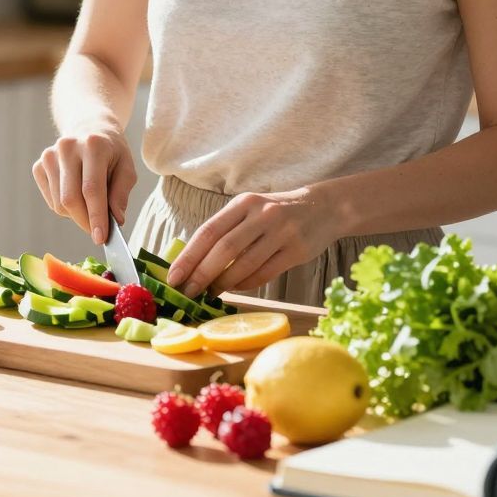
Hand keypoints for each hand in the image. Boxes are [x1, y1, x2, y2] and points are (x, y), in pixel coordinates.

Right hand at [33, 127, 136, 244]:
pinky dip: (65, 208)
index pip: (91, 189)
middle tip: (98, 231)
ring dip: (76, 215)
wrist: (89, 128)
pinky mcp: (38, 166)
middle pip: (71, 199)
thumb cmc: (111, 152)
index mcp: (93, 145)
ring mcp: (49, 156)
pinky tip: (76, 194)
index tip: (100, 238)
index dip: (96, 216)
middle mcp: (67, 147)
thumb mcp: (127, 168)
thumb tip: (116, 220)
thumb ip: (121, 194)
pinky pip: (51, 201)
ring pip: (59, 204)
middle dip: (85, 221)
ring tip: (90, 204)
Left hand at [166, 188, 336, 297]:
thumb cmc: (276, 213)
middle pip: (224, 249)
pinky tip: (235, 288)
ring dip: (223, 283)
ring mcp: (281, 232)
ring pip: (244, 264)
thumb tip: (192, 262)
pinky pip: (264, 273)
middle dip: (202, 274)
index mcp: (243, 203)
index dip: (189, 256)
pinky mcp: (296, 251)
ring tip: (210, 293)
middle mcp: (261, 215)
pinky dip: (245, 284)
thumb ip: (226, 230)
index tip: (173, 277)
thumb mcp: (250, 210)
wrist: (323, 207)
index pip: (208, 231)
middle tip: (187, 292)